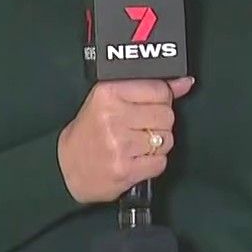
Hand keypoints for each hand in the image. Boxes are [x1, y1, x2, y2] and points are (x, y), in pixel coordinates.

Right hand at [56, 76, 192, 202]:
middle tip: (139, 128)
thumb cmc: (90, 131)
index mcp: (108, 93)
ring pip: (166, 140)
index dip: (161, 99)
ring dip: (156, 145)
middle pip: (166, 116)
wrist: (66, 167)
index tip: (148, 106)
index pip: (159, 90)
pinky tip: (136, 159)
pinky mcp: (124, 169)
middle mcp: (112, 116)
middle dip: (158, 124)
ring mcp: (119, 144)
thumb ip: (149, 89)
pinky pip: (160, 163)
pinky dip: (152, 163)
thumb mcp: (112, 100)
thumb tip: (185, 82)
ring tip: (135, 144)